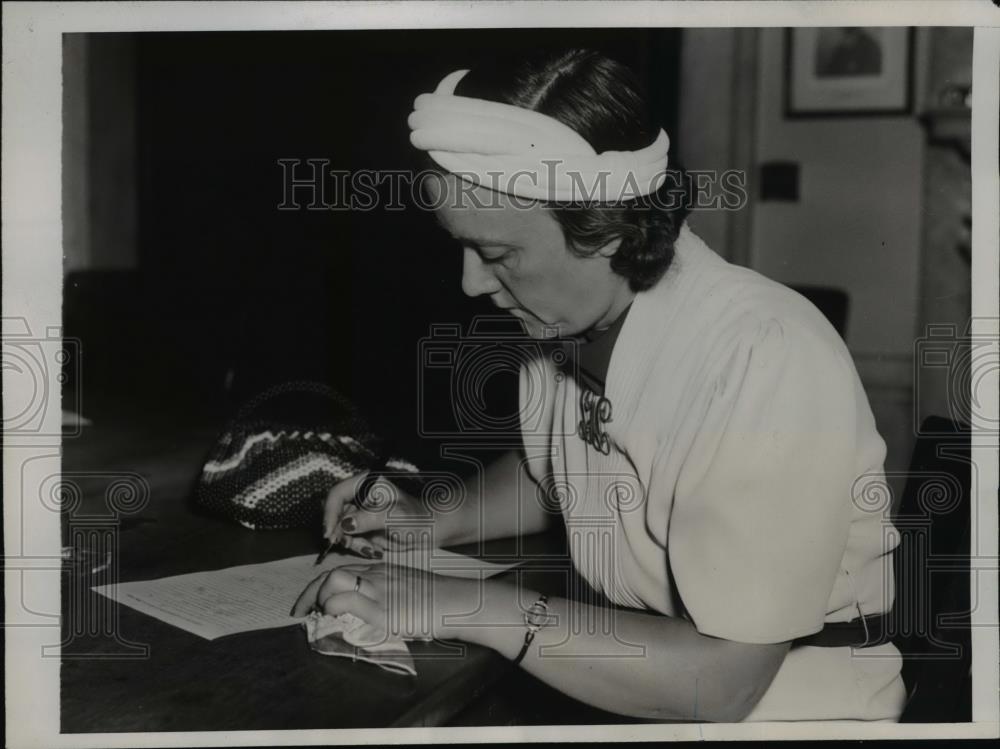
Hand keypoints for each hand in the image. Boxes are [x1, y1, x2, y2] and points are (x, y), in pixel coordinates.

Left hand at [291, 561, 477, 641]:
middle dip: (310, 592)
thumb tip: (363, 614)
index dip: (321, 586)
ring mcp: (379, 589)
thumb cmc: (437, 601)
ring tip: (315, 615)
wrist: (459, 601)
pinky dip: (333, 606)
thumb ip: (384, 598)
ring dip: (318, 598)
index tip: (311, 603)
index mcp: (381, 571)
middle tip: (301, 612)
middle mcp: (376, 575)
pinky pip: (349, 600)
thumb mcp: (406, 591)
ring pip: (335, 581)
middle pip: (332, 574)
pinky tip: (330, 616)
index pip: (342, 572)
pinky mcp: (384, 607)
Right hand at [323, 471, 430, 558]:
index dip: (329, 513)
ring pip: (342, 530)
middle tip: (348, 545)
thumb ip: (368, 519)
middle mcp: (360, 496)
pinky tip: (376, 549)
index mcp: (366, 483)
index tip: (330, 533)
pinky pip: (352, 539)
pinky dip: (361, 547)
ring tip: (372, 548)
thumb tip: (346, 524)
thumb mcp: (392, 516)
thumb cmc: (416, 517)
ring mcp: (361, 513)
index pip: (337, 494)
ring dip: (353, 543)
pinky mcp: (364, 527)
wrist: (430, 530)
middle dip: (340, 532)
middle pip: (335, 514)